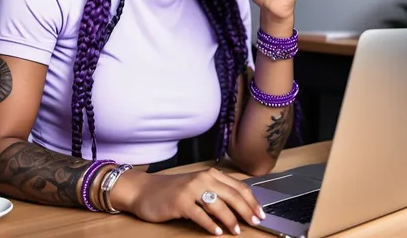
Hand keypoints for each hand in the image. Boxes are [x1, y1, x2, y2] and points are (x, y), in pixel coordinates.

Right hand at [115, 167, 264, 234]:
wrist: (145, 190)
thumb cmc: (173, 190)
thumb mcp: (197, 186)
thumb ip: (216, 191)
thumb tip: (241, 206)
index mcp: (209, 174)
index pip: (237, 186)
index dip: (251, 200)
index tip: (261, 213)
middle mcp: (202, 178)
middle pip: (232, 194)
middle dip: (246, 210)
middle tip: (255, 222)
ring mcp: (191, 189)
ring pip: (218, 205)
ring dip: (230, 220)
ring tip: (237, 231)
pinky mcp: (180, 202)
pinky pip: (200, 215)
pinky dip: (211, 225)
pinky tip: (217, 232)